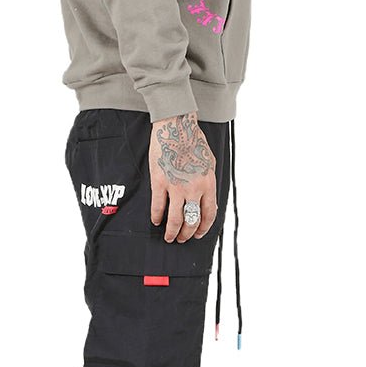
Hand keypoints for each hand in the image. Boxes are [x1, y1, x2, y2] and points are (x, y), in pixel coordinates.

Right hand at [149, 112, 217, 241]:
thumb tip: (208, 202)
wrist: (176, 128)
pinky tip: (155, 221)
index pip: (209, 215)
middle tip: (182, 238)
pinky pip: (158, 206)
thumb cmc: (194, 142)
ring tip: (169, 237)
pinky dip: (156, 217)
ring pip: (175, 219)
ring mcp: (176, 187)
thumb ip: (208, 184)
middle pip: (192, 221)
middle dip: (187, 234)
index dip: (203, 228)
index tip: (198, 234)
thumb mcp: (210, 164)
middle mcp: (193, 189)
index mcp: (208, 184)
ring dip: (172, 232)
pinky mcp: (159, 182)